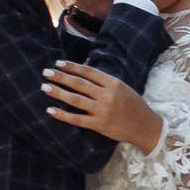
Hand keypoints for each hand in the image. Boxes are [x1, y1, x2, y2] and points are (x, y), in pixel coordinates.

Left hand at [44, 60, 162, 151]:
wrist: (145, 126)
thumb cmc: (133, 105)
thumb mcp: (122, 88)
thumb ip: (104, 81)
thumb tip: (82, 71)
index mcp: (113, 83)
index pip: (88, 72)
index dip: (72, 67)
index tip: (58, 63)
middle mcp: (107, 96)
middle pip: (79, 84)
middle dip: (61, 77)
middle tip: (46, 72)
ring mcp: (102, 111)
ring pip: (75, 100)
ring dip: (58, 92)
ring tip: (45, 87)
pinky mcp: (99, 125)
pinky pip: (77, 119)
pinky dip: (62, 115)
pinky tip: (50, 110)